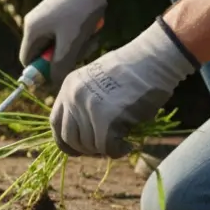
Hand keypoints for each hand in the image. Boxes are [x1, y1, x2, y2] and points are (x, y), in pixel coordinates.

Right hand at [20, 0, 121, 86]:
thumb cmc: (80, 11)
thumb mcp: (71, 43)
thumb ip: (59, 66)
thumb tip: (52, 81)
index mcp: (32, 30)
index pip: (27, 61)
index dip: (42, 70)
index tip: (62, 70)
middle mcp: (35, 23)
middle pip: (44, 52)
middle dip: (64, 56)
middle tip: (83, 49)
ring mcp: (47, 16)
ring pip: (58, 42)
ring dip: (75, 45)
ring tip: (90, 36)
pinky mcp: (59, 11)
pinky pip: (66, 31)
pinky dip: (78, 34)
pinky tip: (90, 26)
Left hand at [50, 18, 196, 157]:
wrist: (154, 58)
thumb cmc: (133, 69)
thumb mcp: (97, 80)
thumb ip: (85, 102)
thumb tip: (85, 135)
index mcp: (68, 87)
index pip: (55, 123)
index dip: (65, 141)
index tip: (77, 150)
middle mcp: (73, 97)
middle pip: (69, 137)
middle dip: (85, 149)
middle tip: (103, 149)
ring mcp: (89, 108)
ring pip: (89, 144)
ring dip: (104, 149)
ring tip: (119, 143)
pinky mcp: (107, 119)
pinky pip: (107, 146)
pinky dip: (117, 151)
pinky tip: (127, 146)